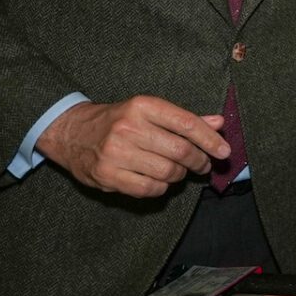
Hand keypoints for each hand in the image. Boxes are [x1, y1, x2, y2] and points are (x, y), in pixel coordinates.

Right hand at [37, 95, 230, 198]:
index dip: (211, 140)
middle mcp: (129, 128)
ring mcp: (116, 153)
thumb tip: (218, 123)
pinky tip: (160, 180)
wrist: (71, 132)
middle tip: (203, 165)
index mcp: (143, 106)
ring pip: (168, 172)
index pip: (187, 124)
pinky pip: (150, 189)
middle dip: (199, 161)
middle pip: (181, 151)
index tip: (224, 151)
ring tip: (178, 171)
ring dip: (180, 175)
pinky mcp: (107, 175)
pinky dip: (162, 188)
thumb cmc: (118, 120)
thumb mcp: (148, 111)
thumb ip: (184, 119)